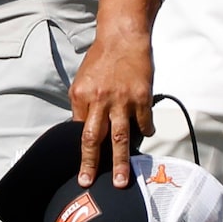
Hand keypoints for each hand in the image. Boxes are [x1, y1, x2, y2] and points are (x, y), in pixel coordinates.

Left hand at [71, 0, 159, 188]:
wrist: (123, 39)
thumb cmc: (101, 61)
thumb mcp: (81, 81)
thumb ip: (82, 105)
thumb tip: (82, 130)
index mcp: (81, 96)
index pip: (78, 130)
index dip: (80, 150)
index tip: (80, 168)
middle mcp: (100, 100)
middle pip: (94, 138)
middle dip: (92, 163)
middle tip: (89, 182)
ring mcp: (122, 100)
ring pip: (121, 137)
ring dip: (121, 161)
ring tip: (121, 179)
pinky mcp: (142, 98)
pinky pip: (144, 123)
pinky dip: (144, 133)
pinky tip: (143, 137)